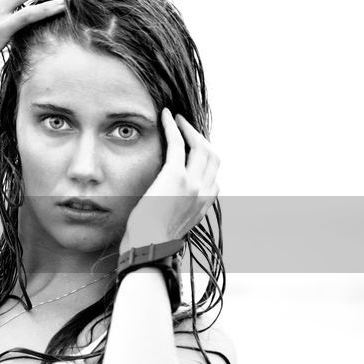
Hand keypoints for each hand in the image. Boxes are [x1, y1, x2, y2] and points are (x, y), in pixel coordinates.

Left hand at [121, 108, 219, 249]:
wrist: (149, 247)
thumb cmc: (153, 239)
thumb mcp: (175, 223)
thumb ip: (180, 208)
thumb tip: (171, 200)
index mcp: (205, 204)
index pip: (215, 174)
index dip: (206, 157)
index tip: (193, 147)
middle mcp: (205, 192)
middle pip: (213, 156)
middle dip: (201, 138)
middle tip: (186, 128)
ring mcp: (193, 183)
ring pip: (201, 146)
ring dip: (189, 129)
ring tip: (177, 120)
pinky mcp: (176, 176)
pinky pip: (178, 143)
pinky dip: (173, 127)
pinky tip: (166, 117)